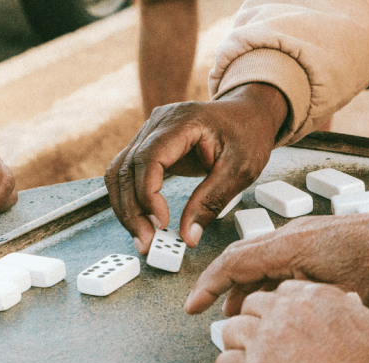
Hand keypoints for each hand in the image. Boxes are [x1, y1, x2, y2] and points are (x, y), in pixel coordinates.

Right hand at [105, 83, 287, 252]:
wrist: (249, 114)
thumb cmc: (248, 136)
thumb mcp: (239, 170)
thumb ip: (211, 202)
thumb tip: (188, 237)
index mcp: (183, 121)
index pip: (149, 157)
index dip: (148, 193)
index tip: (161, 223)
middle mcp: (158, 123)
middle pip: (127, 167)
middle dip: (132, 210)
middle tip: (147, 243)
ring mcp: (149, 133)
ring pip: (120, 172)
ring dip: (126, 208)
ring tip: (143, 237)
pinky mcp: (149, 146)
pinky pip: (128, 174)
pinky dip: (131, 199)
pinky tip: (142, 221)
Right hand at [184, 204, 368, 316]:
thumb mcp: (331, 295)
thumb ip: (294, 306)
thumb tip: (265, 323)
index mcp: (288, 245)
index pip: (232, 263)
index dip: (207, 287)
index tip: (192, 308)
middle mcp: (292, 234)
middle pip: (241, 259)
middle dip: (222, 289)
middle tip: (210, 315)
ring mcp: (305, 234)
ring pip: (262, 260)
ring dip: (249, 287)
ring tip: (244, 318)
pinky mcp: (319, 238)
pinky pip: (281, 258)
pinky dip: (270, 281)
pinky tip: (279, 304)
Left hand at [216, 281, 368, 362]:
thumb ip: (351, 312)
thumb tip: (349, 304)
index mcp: (317, 298)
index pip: (281, 294)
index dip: (278, 315)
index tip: (280, 330)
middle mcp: (289, 312)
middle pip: (251, 307)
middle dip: (254, 329)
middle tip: (262, 352)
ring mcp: (268, 339)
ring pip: (232, 332)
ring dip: (240, 351)